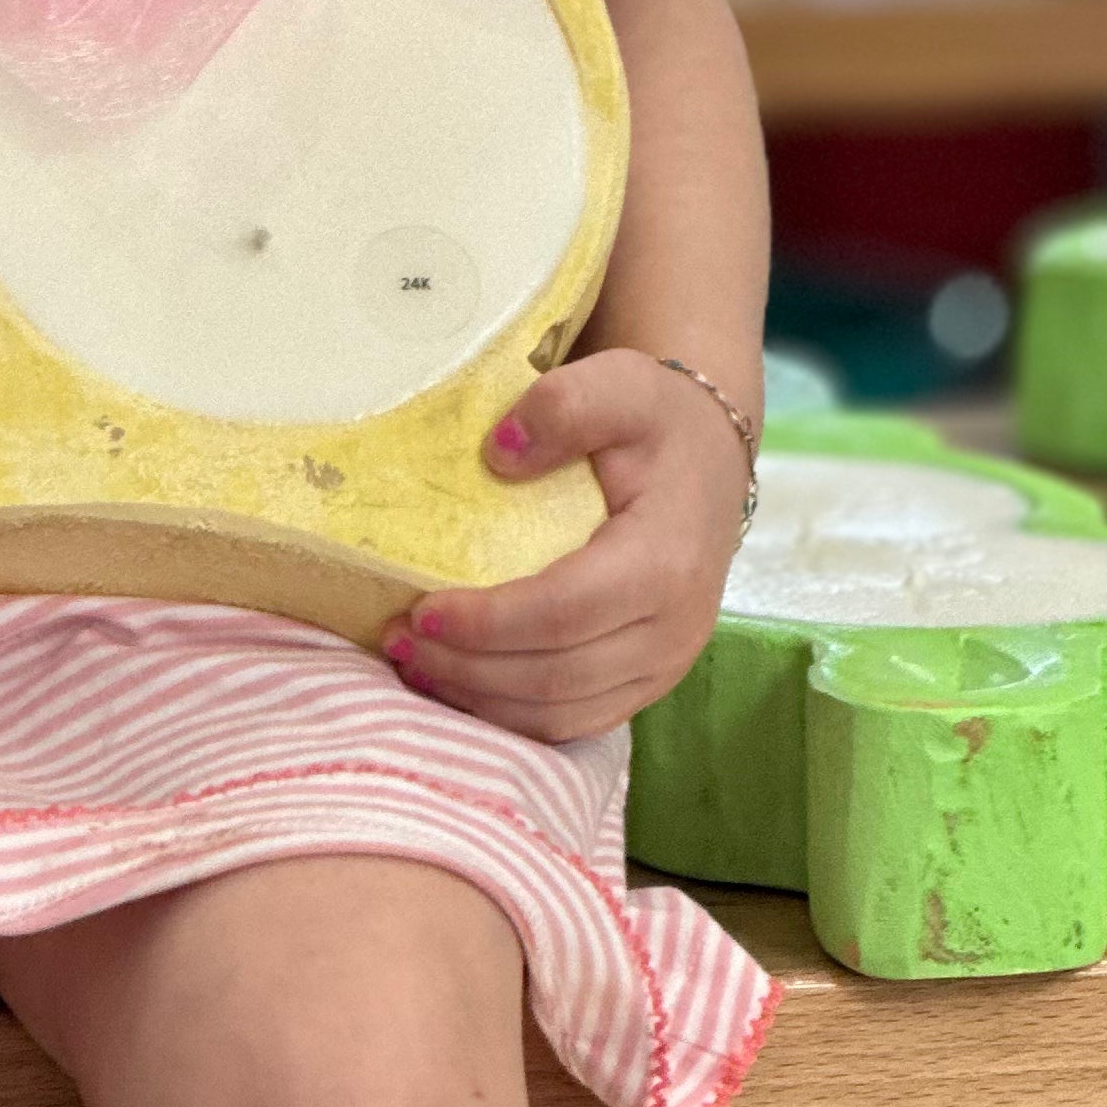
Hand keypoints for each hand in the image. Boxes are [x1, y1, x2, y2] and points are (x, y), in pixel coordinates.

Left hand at [385, 349, 752, 745]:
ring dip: (479, 700)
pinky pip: (576, 722)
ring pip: (563, 713)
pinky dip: (510, 716)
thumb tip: (497, 455)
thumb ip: (563, 406)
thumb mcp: (620, 384)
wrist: (709, 460)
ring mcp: (667, 665)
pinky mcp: (650, 683)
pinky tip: (459, 685)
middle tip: (397, 640)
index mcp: (665, 560)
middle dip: (467, 668)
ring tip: (414, 665)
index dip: (488, 622)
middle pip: (557, 675)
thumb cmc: (657, 423)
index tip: (421, 610)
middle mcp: (675, 627)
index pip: (565, 612)